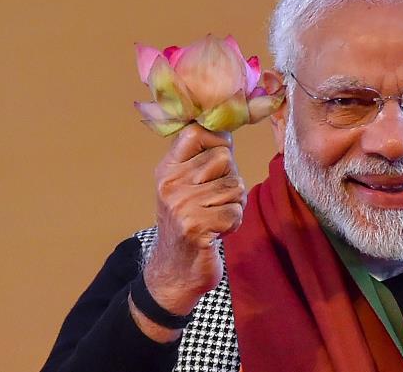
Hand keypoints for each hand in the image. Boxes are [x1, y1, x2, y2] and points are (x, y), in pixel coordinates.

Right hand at [143, 123, 245, 315]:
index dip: (219, 141)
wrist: (174, 272)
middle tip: (215, 202)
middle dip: (230, 181)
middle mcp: (170, 184)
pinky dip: (233, 224)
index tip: (219, 164)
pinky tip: (216, 233)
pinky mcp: (195, 226)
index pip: (196, 132)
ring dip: (234, 206)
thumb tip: (226, 131)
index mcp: (167, 169)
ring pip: (235, 186)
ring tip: (215, 218)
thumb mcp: (186, 187)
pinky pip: (235, 212)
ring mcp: (181, 205)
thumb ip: (202, 160)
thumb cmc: (190, 225)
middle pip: (225, 159)